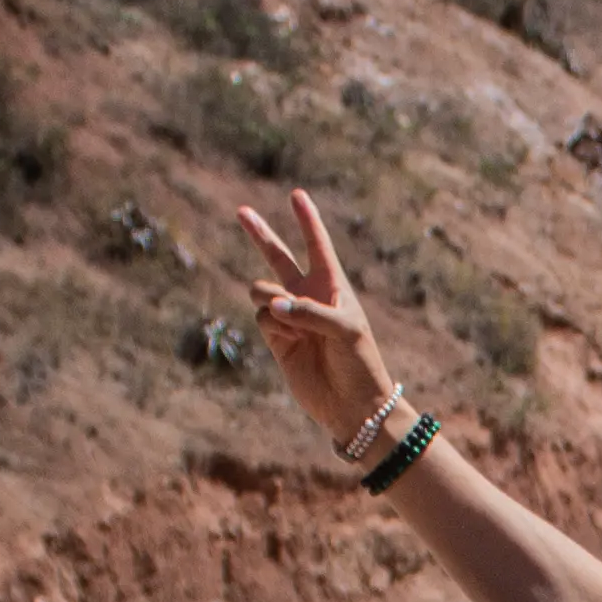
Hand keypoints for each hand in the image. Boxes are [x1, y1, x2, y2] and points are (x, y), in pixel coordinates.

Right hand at [235, 187, 401, 455]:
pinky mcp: (276, 339)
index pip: (317, 245)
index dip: (307, 220)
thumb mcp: (343, 330)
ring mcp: (289, 317)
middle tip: (242, 211)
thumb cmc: (359, 363)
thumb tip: (271, 306)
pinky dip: (272, 326)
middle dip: (260, 234)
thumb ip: (308, 312)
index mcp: (332, 285)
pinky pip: (260, 317)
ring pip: (261, 290)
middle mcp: (307, 296)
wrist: (353, 405)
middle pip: (277, 257)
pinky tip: (291, 341)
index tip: (296, 195)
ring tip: (293, 324)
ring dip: (271, 302)